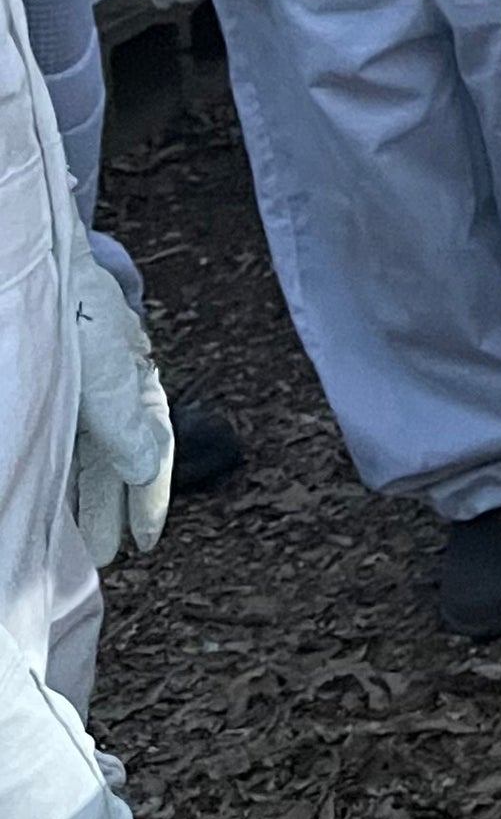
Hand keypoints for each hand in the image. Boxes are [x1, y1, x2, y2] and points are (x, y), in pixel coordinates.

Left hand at [67, 246, 168, 566]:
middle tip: (105, 555)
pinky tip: (46, 494)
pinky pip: (57, 442)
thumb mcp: (108, 375)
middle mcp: (107, 390)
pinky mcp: (41, 389)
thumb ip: (126, 427)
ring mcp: (72, 390)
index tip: (144, 541)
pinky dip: (56, 474)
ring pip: (83, 455)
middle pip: (115, 460)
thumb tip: (147, 467)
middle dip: (111, 508)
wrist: (30, 263)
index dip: (149, 499)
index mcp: (135, 384)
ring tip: (74, 538)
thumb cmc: (76, 311)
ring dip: (82, 497)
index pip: (151, 452)